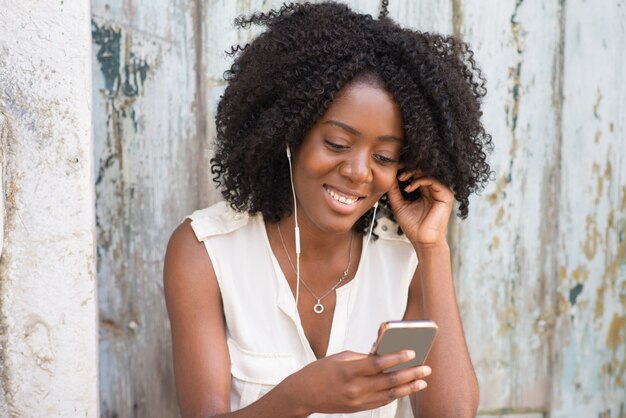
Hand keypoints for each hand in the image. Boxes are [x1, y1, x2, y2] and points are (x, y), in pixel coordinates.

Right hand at [283, 350, 430, 414]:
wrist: (304, 394)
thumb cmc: (321, 371)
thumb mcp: (341, 357)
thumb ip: (364, 357)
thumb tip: (384, 353)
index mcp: (348, 370)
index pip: (377, 364)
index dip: (396, 358)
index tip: (411, 352)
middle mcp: (354, 388)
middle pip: (388, 381)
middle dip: (410, 374)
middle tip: (426, 368)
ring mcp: (357, 401)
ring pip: (389, 394)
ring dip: (408, 387)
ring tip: (422, 381)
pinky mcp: (358, 409)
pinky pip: (382, 401)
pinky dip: (395, 394)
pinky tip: (406, 388)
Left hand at [387, 170, 453, 247]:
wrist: (422, 241)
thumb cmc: (412, 225)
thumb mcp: (399, 204)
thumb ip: (394, 190)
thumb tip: (388, 175)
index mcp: (425, 191)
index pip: (416, 173)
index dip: (405, 168)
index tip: (393, 168)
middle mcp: (434, 189)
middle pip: (422, 170)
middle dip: (408, 168)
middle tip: (397, 170)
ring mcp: (441, 191)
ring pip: (428, 172)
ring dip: (412, 172)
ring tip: (401, 178)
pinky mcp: (446, 195)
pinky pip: (433, 180)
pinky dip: (419, 180)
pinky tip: (408, 187)